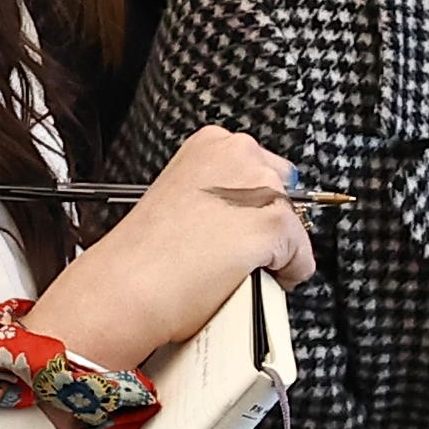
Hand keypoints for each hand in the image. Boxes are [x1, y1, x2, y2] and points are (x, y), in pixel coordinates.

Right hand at [29, 127, 308, 375]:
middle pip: (286, 193)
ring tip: (235, 270)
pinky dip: (284, 278)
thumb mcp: (183, 197)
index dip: (252, 208)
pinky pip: (302, 261)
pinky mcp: (274, 223)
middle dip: (269, 226)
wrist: (127, 285)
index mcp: (212, 143)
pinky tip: (246, 281)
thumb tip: (242, 217)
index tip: (237, 228)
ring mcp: (259, 186)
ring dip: (275, 253)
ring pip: (294, 226)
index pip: (262, 170)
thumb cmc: (142, 254)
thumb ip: (218, 196)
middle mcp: (238, 153)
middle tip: (236, 254)